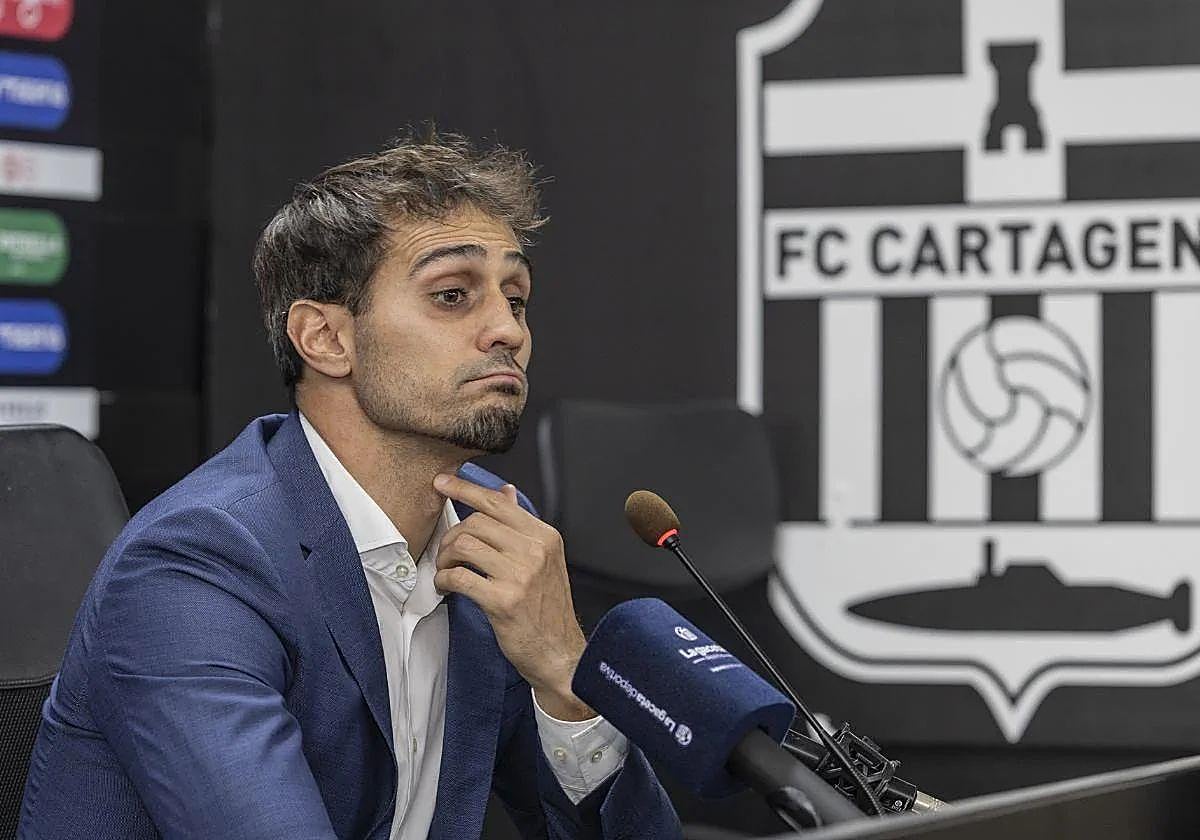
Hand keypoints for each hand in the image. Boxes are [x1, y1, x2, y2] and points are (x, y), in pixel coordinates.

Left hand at [432, 473, 593, 720]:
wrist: (560, 653)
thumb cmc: (547, 609)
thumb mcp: (544, 560)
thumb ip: (522, 526)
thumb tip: (506, 491)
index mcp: (545, 536)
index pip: (497, 502)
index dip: (465, 488)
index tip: (443, 482)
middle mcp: (535, 550)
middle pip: (476, 522)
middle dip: (452, 535)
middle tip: (447, 553)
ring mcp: (520, 575)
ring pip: (464, 545)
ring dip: (446, 557)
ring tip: (447, 570)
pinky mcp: (503, 600)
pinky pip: (459, 577)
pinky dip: (444, 580)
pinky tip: (446, 587)